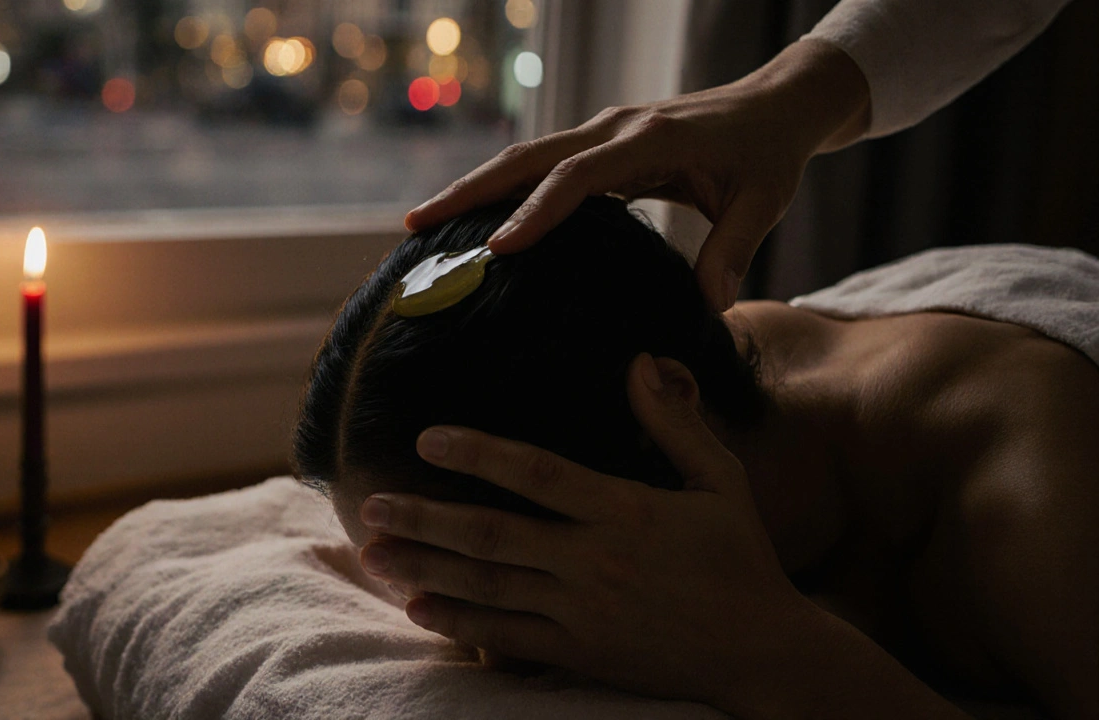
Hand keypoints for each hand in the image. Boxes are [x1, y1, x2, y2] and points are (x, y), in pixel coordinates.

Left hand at [357, 353, 814, 712]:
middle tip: (372, 506)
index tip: (428, 439)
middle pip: (492, 535)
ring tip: (372, 554)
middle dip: (425, 519)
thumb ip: (674, 422)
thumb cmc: (742, 557)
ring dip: (426, 568)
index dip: (479, 453)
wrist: (762, 652)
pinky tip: (418, 609)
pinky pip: (508, 638)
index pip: (538, 474)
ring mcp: (583, 611)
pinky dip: (460, 625)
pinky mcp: (582, 652)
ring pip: (488, 586)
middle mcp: (595, 560)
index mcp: (626, 510)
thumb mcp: (719, 480)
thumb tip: (639, 360)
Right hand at [404, 39, 868, 310]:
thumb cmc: (769, 154)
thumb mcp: (763, 202)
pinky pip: (541, 165)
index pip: (577, 175)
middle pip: (527, 157)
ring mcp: (603, 131)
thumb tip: (708, 308)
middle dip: (469, 190)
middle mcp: (614, 128)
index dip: (536, 211)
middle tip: (416, 225)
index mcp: (649, 139)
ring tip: (424, 223)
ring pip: (524, 157)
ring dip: (474, 187)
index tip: (500, 249)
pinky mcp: (601, 143)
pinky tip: (476, 220)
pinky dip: (503, 189)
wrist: (774, 104)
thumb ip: (734, 251)